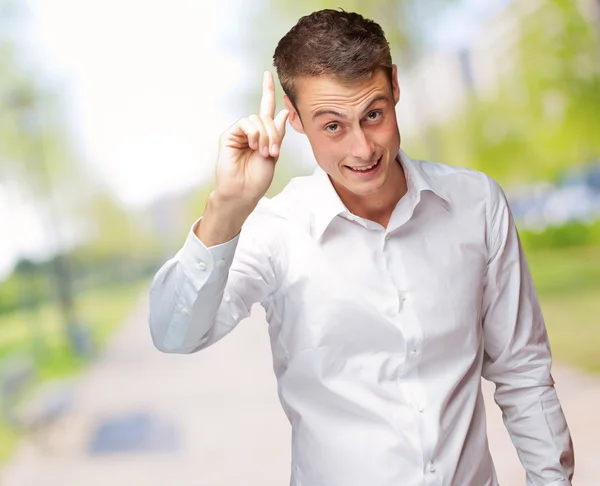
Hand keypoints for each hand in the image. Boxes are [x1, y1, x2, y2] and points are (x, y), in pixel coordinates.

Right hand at [215, 71, 289, 204]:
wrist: (244, 191)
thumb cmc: (257, 178)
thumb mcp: (274, 153)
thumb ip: (278, 132)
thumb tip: (285, 111)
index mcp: (263, 134)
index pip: (265, 108)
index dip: (267, 91)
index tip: (267, 74)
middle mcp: (250, 131)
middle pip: (265, 117)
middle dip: (273, 134)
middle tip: (272, 152)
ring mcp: (239, 133)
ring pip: (256, 119)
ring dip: (265, 136)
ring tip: (263, 153)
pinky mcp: (229, 135)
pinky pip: (245, 124)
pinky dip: (253, 134)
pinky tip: (253, 147)